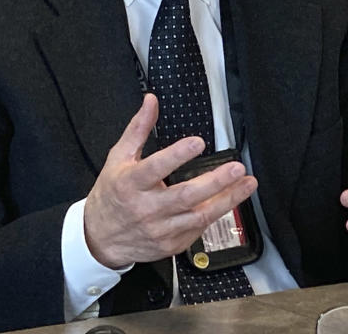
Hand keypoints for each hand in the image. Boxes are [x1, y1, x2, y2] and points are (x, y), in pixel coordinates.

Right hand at [83, 94, 257, 268]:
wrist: (100, 237)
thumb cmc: (112, 194)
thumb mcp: (118, 158)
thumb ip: (138, 129)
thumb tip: (151, 101)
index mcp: (131, 184)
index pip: (155, 168)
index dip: (177, 155)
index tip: (198, 142)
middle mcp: (146, 208)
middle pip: (185, 195)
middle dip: (215, 181)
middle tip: (236, 168)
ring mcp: (160, 230)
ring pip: (198, 215)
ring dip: (227, 199)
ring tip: (246, 183)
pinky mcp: (171, 245)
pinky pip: (198, 228)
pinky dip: (217, 214)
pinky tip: (231, 200)